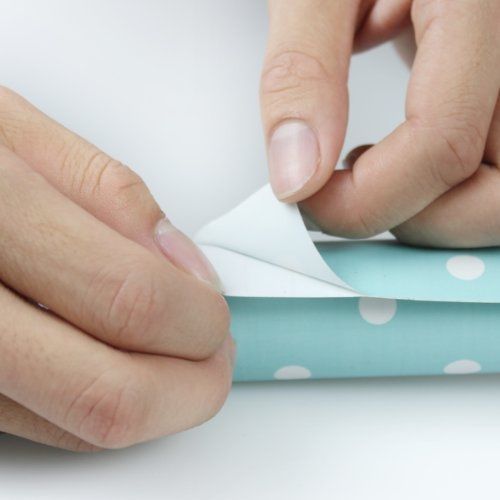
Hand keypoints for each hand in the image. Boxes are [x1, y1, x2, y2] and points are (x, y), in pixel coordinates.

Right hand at [0, 87, 232, 450]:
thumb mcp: (12, 132)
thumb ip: (107, 196)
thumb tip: (180, 264)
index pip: (128, 300)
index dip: (195, 317)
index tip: (215, 309)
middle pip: (109, 394)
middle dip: (192, 383)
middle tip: (213, 349)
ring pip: (80, 425)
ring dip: (156, 398)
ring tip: (177, 353)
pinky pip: (44, 423)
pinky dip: (99, 399)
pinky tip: (113, 355)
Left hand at [260, 0, 499, 246]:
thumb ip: (303, 72)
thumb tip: (295, 178)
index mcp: (480, 5)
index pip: (442, 145)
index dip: (365, 200)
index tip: (304, 200)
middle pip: (497, 198)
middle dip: (416, 221)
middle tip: (349, 198)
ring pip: (498, 192)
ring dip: (432, 208)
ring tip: (371, 167)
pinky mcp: (497, 88)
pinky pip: (490, 162)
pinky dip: (442, 184)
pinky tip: (394, 151)